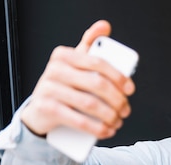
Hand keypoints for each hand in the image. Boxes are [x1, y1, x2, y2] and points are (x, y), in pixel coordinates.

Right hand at [20, 20, 135, 138]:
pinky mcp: (47, 109)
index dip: (119, 77)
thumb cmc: (65, 85)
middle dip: (118, 100)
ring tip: (118, 122)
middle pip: (97, 85)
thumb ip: (89, 44)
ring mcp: (48, 89)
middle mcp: (54, 69)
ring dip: (110, 117)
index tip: (130, 91)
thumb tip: (105, 26)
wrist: (40, 110)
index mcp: (64, 55)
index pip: (98, 63)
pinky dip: (97, 129)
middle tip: (126, 111)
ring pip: (90, 104)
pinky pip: (77, 120)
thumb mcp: (75, 63)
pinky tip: (107, 132)